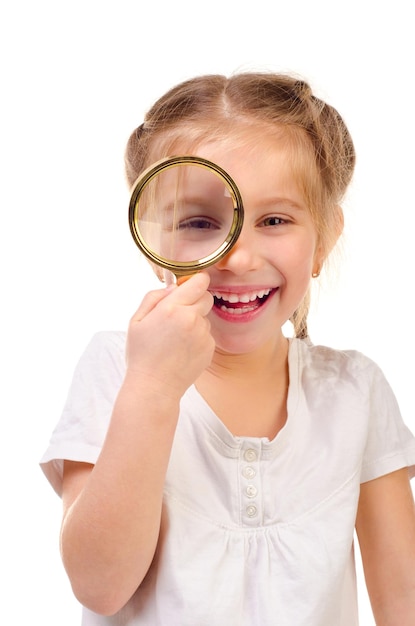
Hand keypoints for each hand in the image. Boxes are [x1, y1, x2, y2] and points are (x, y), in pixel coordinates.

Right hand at [125, 273, 213, 398]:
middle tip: (179, 314)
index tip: (189, 286)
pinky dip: (198, 338)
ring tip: (176, 338)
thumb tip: (174, 287)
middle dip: (195, 300)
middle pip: (206, 296)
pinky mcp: (210, 348)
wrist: (155, 387)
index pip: (199, 282)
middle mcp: (191, 319)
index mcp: (171, 308)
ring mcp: (203, 334)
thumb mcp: (136, 321)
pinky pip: (207, 334)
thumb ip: (154, 297)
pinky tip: (183, 350)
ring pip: (205, 317)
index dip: (195, 281)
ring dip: (195, 321)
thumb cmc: (141, 354)